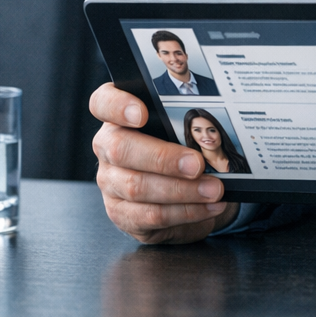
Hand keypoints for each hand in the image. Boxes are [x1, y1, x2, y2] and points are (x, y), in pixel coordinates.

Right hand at [90, 83, 239, 242]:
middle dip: (163, 157)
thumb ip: (186, 121)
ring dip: (181, 190)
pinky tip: (207, 207)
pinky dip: (184, 211)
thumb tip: (212, 126)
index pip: (103, 102)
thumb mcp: (182, 128)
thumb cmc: (181, 147)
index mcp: (119, 117)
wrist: (181, 190)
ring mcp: (111, 181)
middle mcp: (108, 147)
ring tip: (213, 190)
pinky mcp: (121, 212)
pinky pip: (149, 214)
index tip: (142, 113)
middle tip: (197, 164)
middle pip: (121, 148)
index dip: (117, 105)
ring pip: (137, 186)